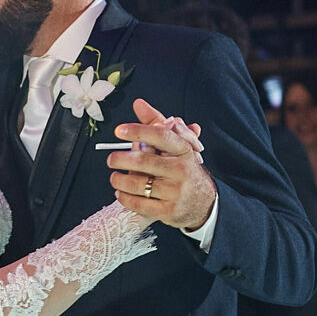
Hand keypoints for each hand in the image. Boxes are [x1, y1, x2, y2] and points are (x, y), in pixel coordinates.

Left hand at [108, 98, 216, 229]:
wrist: (204, 203)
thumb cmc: (184, 169)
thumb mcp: (177, 146)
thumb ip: (157, 124)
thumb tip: (138, 104)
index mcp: (184, 151)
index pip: (160, 135)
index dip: (138, 130)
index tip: (119, 130)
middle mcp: (182, 170)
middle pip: (143, 161)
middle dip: (120, 159)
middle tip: (112, 159)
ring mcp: (176, 192)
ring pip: (138, 184)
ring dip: (119, 180)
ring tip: (114, 177)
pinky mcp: (169, 211)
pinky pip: (139, 204)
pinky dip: (124, 197)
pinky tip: (120, 192)